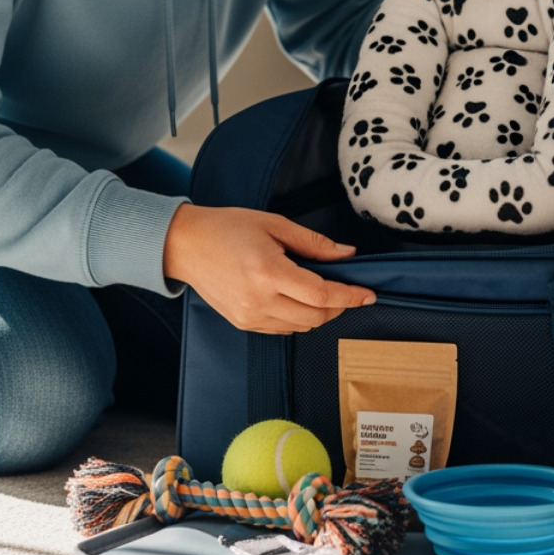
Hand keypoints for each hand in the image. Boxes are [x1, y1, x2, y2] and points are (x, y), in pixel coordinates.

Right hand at [162, 204, 375, 333]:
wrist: (185, 245)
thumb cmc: (227, 228)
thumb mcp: (274, 225)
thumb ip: (313, 243)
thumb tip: (346, 255)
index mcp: (268, 272)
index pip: (321, 294)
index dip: (349, 296)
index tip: (368, 294)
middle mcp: (259, 300)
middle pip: (316, 316)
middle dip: (339, 306)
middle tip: (347, 290)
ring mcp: (249, 316)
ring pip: (301, 327)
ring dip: (320, 314)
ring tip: (321, 292)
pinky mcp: (243, 323)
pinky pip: (283, 329)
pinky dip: (299, 319)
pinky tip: (297, 300)